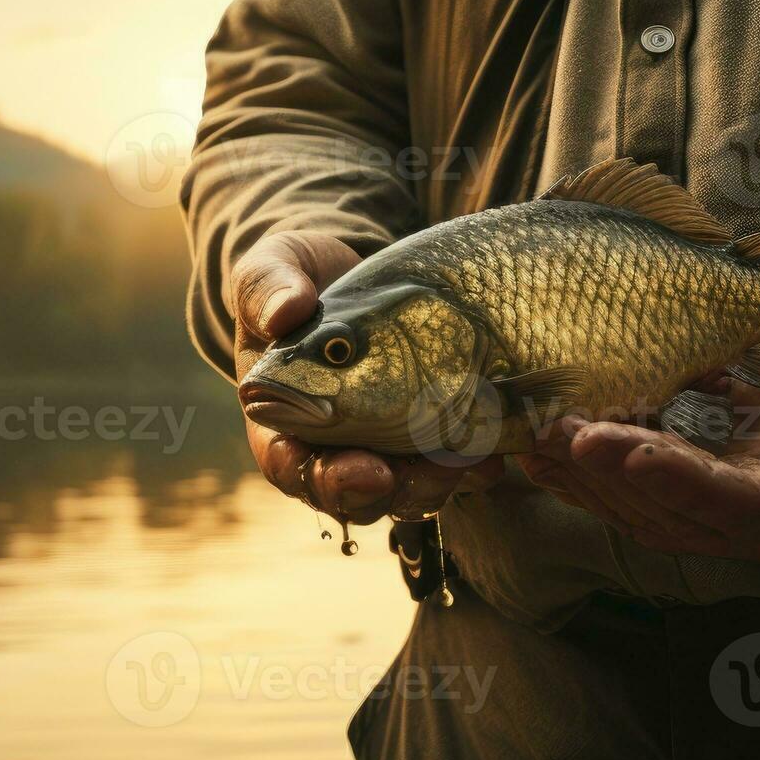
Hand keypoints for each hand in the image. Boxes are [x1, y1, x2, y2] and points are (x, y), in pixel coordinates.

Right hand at [230, 231, 502, 524]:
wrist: (347, 272)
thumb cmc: (297, 277)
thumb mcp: (275, 266)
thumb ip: (268, 287)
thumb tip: (285, 312)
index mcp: (281, 414)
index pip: (288, 464)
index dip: (318, 478)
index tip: (360, 470)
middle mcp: (328, 441)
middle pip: (348, 493)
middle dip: (381, 493)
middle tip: (409, 474)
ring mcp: (377, 443)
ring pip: (401, 491)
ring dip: (431, 485)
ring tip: (462, 460)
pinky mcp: (420, 434)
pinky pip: (444, 467)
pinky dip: (469, 468)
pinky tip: (491, 452)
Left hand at [514, 349, 759, 559]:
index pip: (720, 501)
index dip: (667, 476)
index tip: (615, 444)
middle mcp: (740, 526)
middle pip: (661, 507)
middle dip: (603, 470)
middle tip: (554, 429)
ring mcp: (709, 513)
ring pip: (634, 503)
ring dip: (583, 473)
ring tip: (535, 436)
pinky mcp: (689, 492)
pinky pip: (629, 487)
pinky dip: (586, 469)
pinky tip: (543, 446)